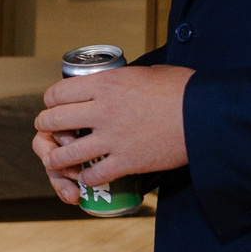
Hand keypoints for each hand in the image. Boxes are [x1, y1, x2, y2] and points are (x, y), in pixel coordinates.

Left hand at [31, 65, 193, 203]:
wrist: (205, 115)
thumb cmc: (181, 89)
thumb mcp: (145, 72)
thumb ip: (121, 80)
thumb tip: (116, 82)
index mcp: (104, 85)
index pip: (58, 93)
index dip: (50, 101)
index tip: (52, 105)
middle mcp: (102, 111)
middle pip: (54, 120)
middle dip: (45, 126)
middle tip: (47, 129)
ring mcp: (112, 138)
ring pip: (67, 152)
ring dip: (56, 157)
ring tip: (55, 159)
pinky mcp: (127, 161)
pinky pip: (95, 175)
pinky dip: (87, 179)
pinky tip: (87, 178)